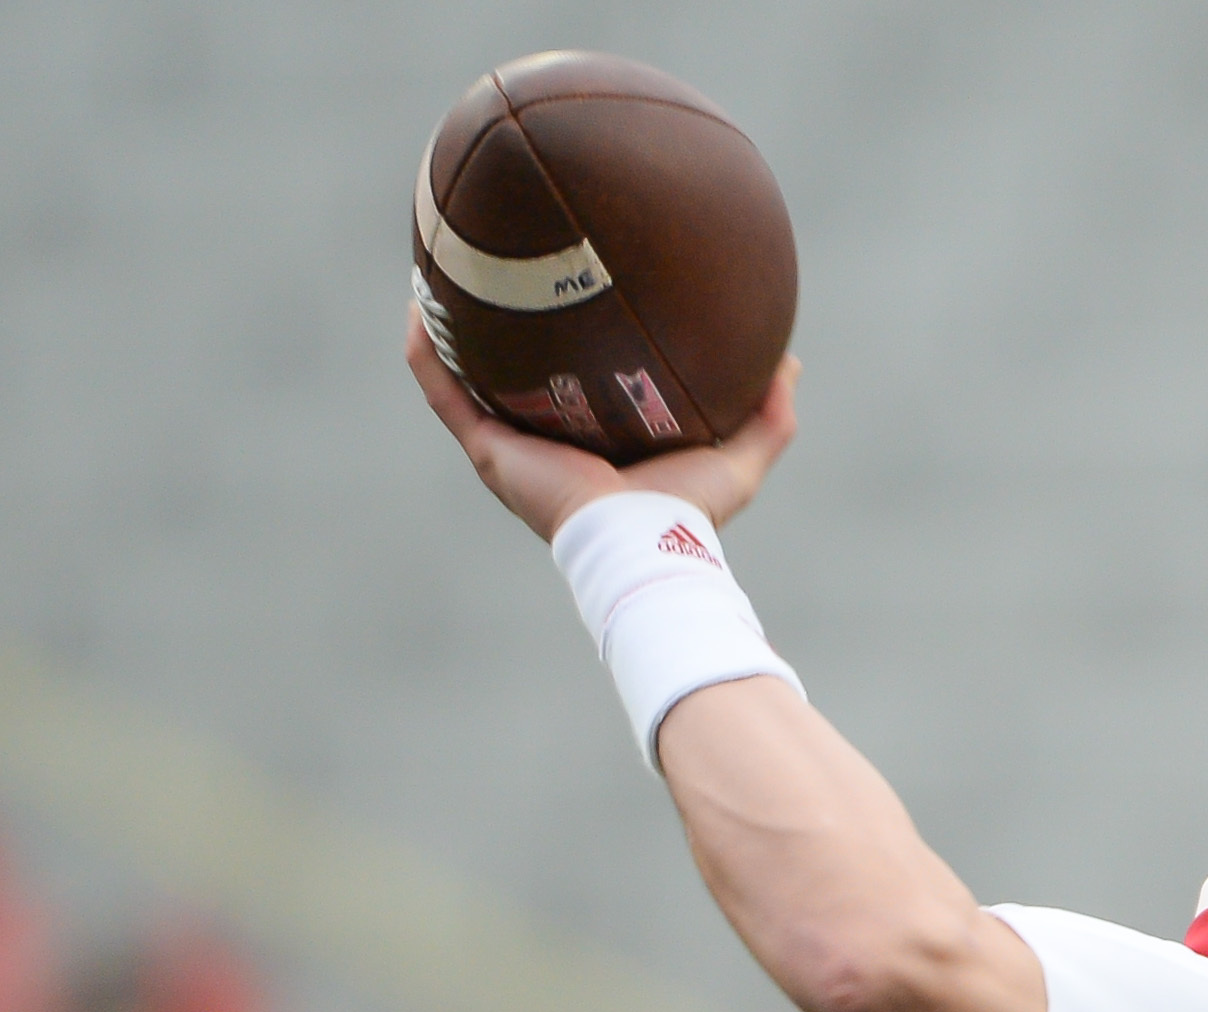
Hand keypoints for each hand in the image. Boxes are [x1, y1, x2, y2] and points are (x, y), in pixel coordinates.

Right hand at [405, 305, 799, 540]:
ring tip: (437, 276)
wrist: (642, 542)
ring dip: (447, 331)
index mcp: (593, 443)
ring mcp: (511, 447)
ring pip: (464, 379)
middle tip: (495, 272)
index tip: (567, 300)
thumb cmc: (686, 514)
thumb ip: (768, 416)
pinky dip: (427, 353)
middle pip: (512, 378)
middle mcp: (545, 442)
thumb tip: (789, 362)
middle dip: (499, 331)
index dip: (566, 348)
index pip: (573, 388)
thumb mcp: (738, 458)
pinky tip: (417, 308)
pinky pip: (443, 392)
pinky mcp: (490, 451)